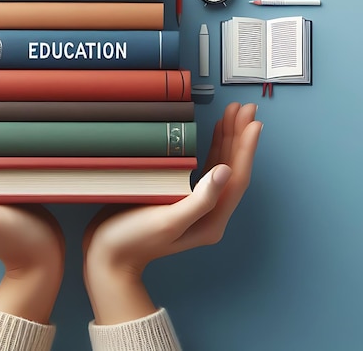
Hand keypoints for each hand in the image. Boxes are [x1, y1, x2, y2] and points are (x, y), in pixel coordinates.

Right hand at [83, 102, 261, 324]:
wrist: (108, 255)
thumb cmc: (134, 240)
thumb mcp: (168, 221)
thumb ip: (200, 199)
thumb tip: (225, 170)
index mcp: (212, 220)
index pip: (237, 178)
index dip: (246, 149)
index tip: (254, 122)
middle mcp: (209, 211)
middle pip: (231, 168)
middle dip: (239, 136)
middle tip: (246, 107)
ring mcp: (195, 203)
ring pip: (219, 164)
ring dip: (227, 138)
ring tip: (234, 112)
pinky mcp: (180, 195)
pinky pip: (203, 166)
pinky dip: (211, 147)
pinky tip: (214, 132)